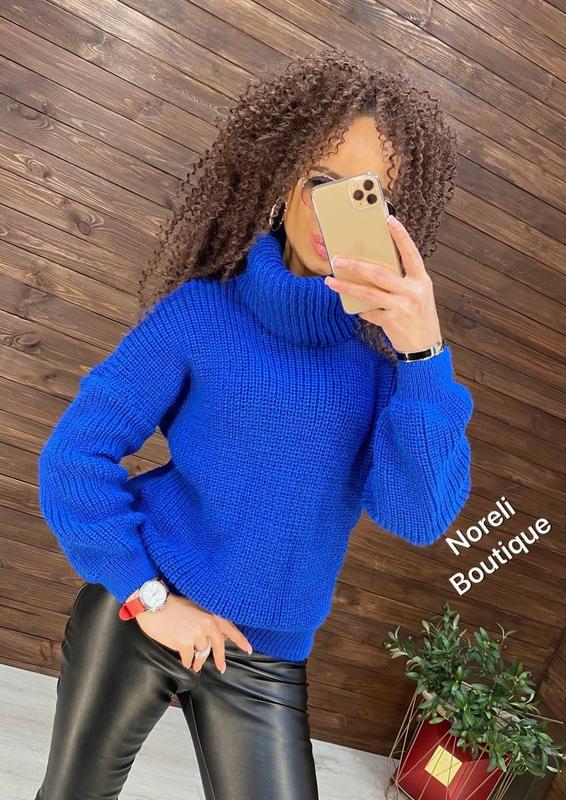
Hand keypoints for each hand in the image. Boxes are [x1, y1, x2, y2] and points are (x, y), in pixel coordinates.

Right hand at [130, 591, 252, 672]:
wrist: (153, 604)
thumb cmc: (171, 603)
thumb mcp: (194, 606)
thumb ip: (206, 619)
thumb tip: (217, 635)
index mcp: (210, 613)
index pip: (230, 629)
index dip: (240, 640)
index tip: (249, 649)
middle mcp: (206, 624)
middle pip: (218, 646)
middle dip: (220, 659)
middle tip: (222, 667)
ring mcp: (196, 634)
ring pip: (201, 653)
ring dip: (198, 660)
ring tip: (194, 664)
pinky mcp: (184, 644)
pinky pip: (188, 658)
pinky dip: (186, 661)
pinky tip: (185, 661)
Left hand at [324, 215, 442, 352]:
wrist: (425, 347)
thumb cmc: (418, 317)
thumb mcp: (417, 295)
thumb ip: (400, 282)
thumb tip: (371, 270)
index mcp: (422, 280)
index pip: (411, 253)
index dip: (401, 236)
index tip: (389, 219)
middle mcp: (414, 291)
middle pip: (380, 273)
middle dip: (356, 265)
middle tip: (337, 259)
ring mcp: (403, 306)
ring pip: (369, 292)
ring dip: (347, 286)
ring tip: (331, 281)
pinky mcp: (393, 321)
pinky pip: (369, 311)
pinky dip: (360, 309)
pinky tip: (353, 307)